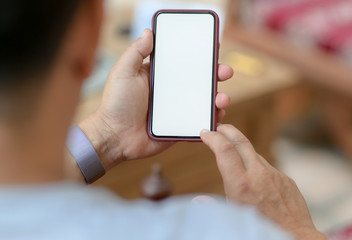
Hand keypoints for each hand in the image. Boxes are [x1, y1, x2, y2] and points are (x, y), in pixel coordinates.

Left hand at [79, 29, 232, 169]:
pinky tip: (218, 114)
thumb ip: (136, 52)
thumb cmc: (116, 104)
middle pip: (201, 80)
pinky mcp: (182, 126)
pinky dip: (213, 118)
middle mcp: (173, 91)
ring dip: (219, 97)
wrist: (115, 137)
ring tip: (221, 98)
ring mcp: (179, 109)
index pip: (185, 62)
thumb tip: (148, 32)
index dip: (201, 55)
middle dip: (217, 74)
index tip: (214, 48)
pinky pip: (202, 121)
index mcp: (161, 76)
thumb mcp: (123, 72)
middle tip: (225, 71)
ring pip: (205, 101)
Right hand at [200, 125, 326, 239]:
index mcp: (241, 185)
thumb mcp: (232, 218)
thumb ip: (214, 206)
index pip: (224, 150)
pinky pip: (269, 170)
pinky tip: (256, 181)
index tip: (206, 133)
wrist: (295, 238)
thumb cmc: (261, 231)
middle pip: (241, 142)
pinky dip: (259, 170)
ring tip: (234, 156)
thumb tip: (198, 200)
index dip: (213, 138)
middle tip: (219, 127)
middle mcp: (259, 175)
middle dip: (228, 131)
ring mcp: (275, 176)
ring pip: (255, 156)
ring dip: (243, 152)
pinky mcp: (287, 180)